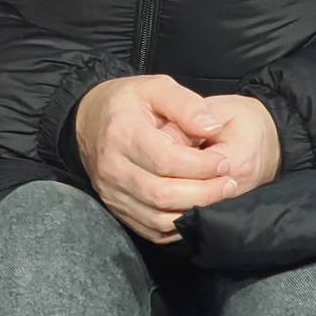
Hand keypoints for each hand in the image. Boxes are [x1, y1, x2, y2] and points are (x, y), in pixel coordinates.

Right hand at [74, 75, 279, 245]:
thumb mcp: (155, 87)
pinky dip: (177, 227)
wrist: (87, 120)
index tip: (224, 162)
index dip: (201, 166)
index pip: (167, 160)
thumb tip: (213, 128)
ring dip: (193, 213)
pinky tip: (195, 211)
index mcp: (122, 133)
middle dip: (204, 193)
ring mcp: (111, 191)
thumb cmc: (127, 102)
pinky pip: (150, 229)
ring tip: (217, 197)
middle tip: (229, 184)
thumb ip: (186, 104)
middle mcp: (113, 167)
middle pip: (163, 194)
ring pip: (158, 218)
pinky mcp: (115, 207)